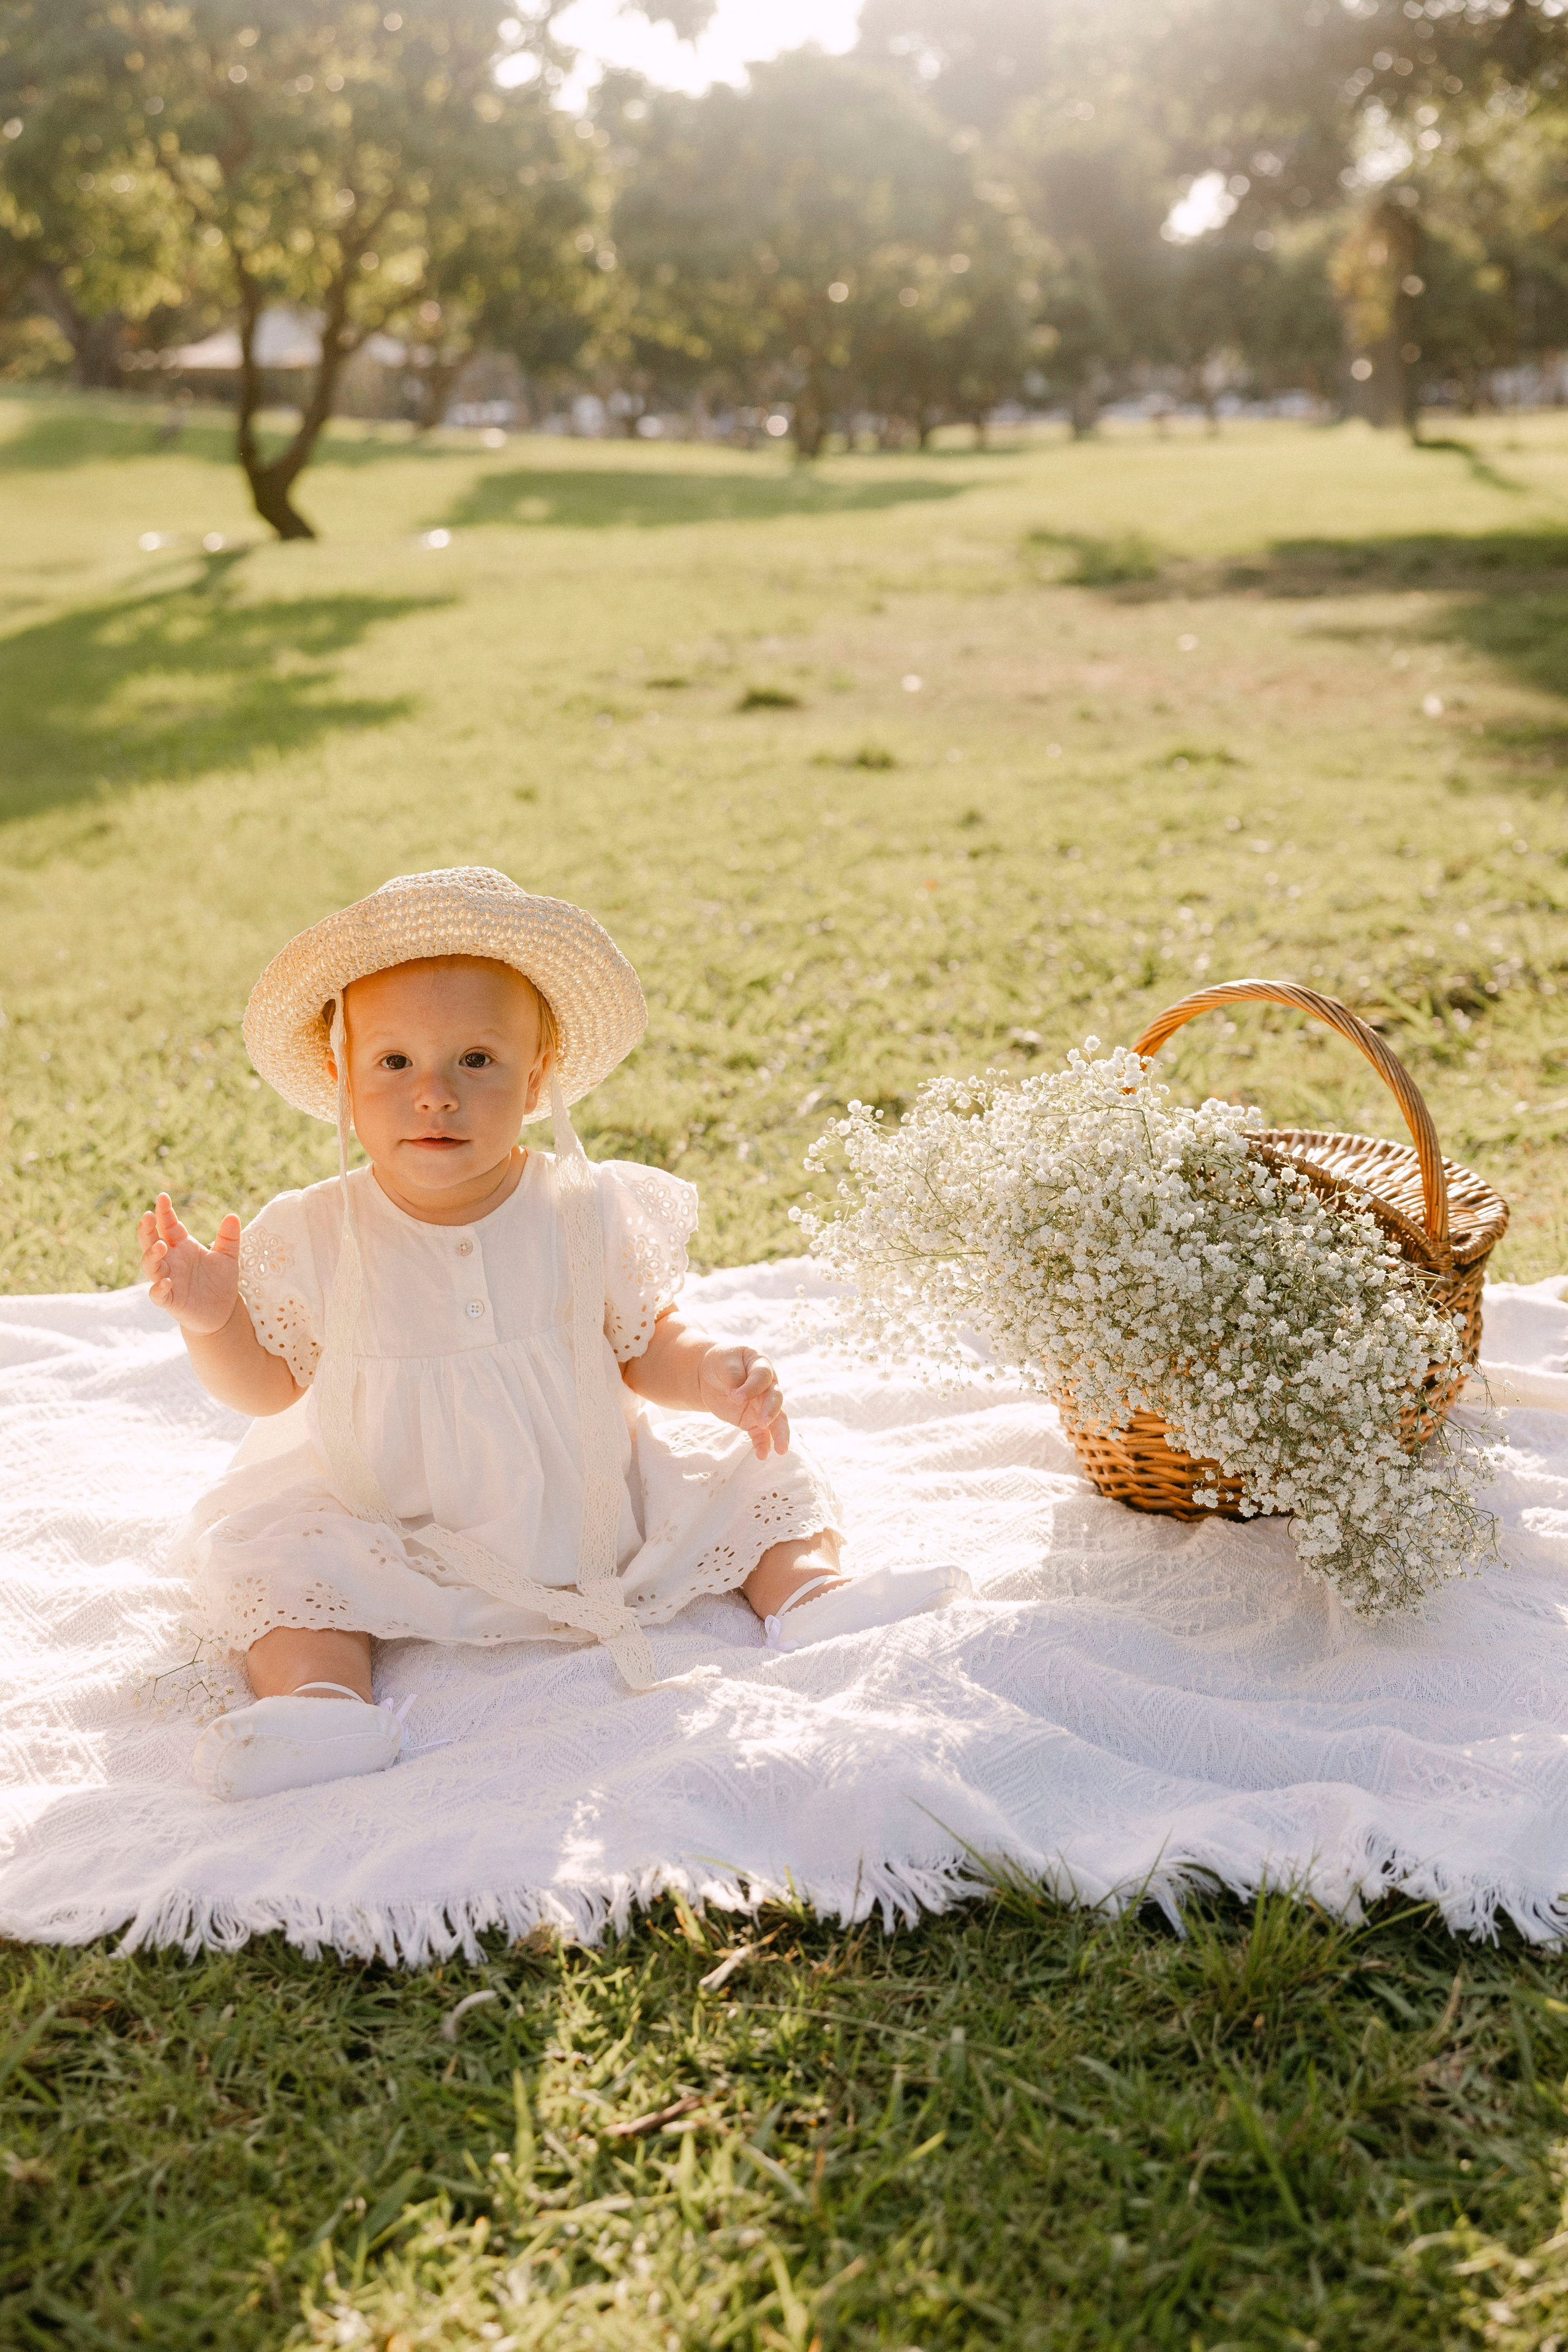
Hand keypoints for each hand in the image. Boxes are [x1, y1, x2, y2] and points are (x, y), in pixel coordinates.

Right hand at [138, 1193, 241, 1334]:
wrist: (222, 1312)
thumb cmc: (220, 1282)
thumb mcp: (228, 1258)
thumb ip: (229, 1238)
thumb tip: (233, 1216)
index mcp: (182, 1246)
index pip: (169, 1225)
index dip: (164, 1212)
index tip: (163, 1197)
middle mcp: (171, 1261)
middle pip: (151, 1242)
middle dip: (147, 1230)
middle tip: (147, 1216)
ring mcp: (167, 1280)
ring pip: (150, 1266)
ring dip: (151, 1256)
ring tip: (160, 1246)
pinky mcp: (170, 1300)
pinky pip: (158, 1294)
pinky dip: (159, 1288)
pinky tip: (166, 1282)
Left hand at [696, 1343, 789, 1459]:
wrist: (711, 1375)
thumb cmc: (721, 1363)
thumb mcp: (723, 1361)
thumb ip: (732, 1375)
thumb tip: (737, 1394)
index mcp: (761, 1366)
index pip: (762, 1377)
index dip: (751, 1388)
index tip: (735, 1397)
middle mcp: (767, 1386)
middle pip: (775, 1398)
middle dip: (771, 1411)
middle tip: (762, 1422)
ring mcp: (762, 1405)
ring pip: (777, 1419)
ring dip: (779, 1433)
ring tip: (781, 1450)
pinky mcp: (754, 1421)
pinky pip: (762, 1434)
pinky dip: (763, 1445)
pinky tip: (762, 1455)